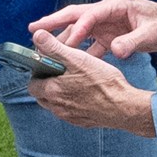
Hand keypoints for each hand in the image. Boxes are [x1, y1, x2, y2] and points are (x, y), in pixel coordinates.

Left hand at [27, 31, 156, 135]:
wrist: (123, 107)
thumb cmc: (103, 82)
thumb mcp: (78, 58)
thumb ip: (55, 47)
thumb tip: (37, 35)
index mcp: (52, 91)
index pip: (32, 84)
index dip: (37, 74)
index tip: (47, 66)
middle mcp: (57, 107)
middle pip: (42, 96)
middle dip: (46, 84)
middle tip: (59, 72)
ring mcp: (69, 117)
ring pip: (55, 104)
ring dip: (59, 93)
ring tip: (73, 81)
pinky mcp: (81, 121)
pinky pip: (69, 112)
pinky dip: (71, 103)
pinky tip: (84, 93)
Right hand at [30, 0, 156, 59]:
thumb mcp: (152, 34)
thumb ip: (133, 42)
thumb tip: (117, 51)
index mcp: (117, 4)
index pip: (91, 14)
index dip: (77, 27)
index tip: (65, 41)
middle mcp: (108, 10)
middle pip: (76, 14)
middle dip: (54, 21)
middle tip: (33, 29)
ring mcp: (107, 21)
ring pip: (79, 28)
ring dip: (62, 37)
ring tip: (43, 47)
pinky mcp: (109, 32)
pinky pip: (89, 41)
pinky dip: (78, 50)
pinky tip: (66, 60)